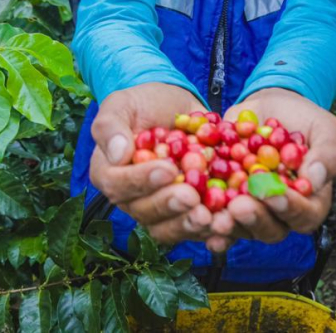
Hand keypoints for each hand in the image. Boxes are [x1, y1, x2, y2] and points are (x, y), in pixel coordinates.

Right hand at [88, 82, 233, 249]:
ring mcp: (158, 210)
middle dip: (169, 205)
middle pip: (144, 212)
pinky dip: (212, 230)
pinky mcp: (185, 214)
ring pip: (168, 228)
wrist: (177, 107)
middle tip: (192, 196)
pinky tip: (226, 223)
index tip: (168, 169)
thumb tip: (118, 154)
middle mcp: (131, 198)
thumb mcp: (123, 103)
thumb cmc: (144, 103)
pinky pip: (195, 230)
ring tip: (211, 216)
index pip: (118, 185)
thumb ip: (111, 125)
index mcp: (109, 173)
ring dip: (189, 225)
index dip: (141, 181)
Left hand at [208, 88, 335, 249]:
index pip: (303, 214)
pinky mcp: (224, 197)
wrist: (269, 105)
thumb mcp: (325, 129)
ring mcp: (249, 207)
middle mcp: (278, 213)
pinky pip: (213, 213)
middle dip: (253, 218)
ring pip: (239, 227)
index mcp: (309, 202)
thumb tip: (314, 180)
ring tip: (213, 216)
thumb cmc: (304, 120)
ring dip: (226, 225)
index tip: (274, 194)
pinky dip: (202, 216)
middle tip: (238, 206)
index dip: (289, 208)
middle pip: (269, 228)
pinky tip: (192, 213)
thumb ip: (328, 155)